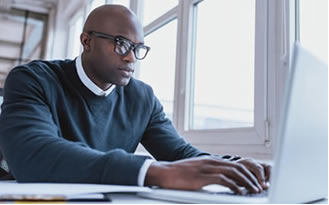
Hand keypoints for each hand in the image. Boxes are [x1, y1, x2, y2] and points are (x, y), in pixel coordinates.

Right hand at [145, 156, 264, 194]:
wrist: (165, 173)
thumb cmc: (179, 173)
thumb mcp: (197, 170)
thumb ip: (209, 173)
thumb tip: (220, 180)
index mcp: (211, 161)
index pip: (235, 164)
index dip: (247, 173)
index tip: (254, 182)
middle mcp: (211, 162)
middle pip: (238, 167)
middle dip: (251, 178)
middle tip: (258, 187)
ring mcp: (207, 168)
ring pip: (233, 173)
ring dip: (246, 182)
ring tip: (253, 190)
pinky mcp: (202, 177)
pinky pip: (223, 180)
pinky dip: (234, 186)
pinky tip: (239, 192)